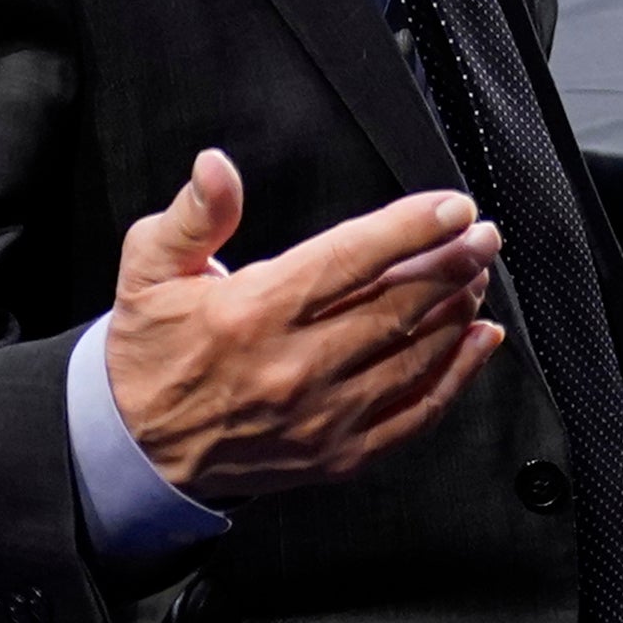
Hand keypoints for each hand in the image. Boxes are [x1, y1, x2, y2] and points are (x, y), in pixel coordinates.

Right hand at [106, 151, 502, 504]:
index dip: (411, 228)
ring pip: (415, 357)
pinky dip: (458, 375)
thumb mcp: (149, 269)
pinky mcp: (339, 455)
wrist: (139, 449)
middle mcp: (295, 367)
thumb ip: (194, 215)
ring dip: (458, 311)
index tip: (453, 208)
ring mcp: (323, 417)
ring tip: (478, 275)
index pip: (352, 258)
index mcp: (254, 312)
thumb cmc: (151, 352)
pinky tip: (478, 340)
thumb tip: (216, 167)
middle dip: (452, 264)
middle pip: (398, 306)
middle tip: (483, 236)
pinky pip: (416, 414)